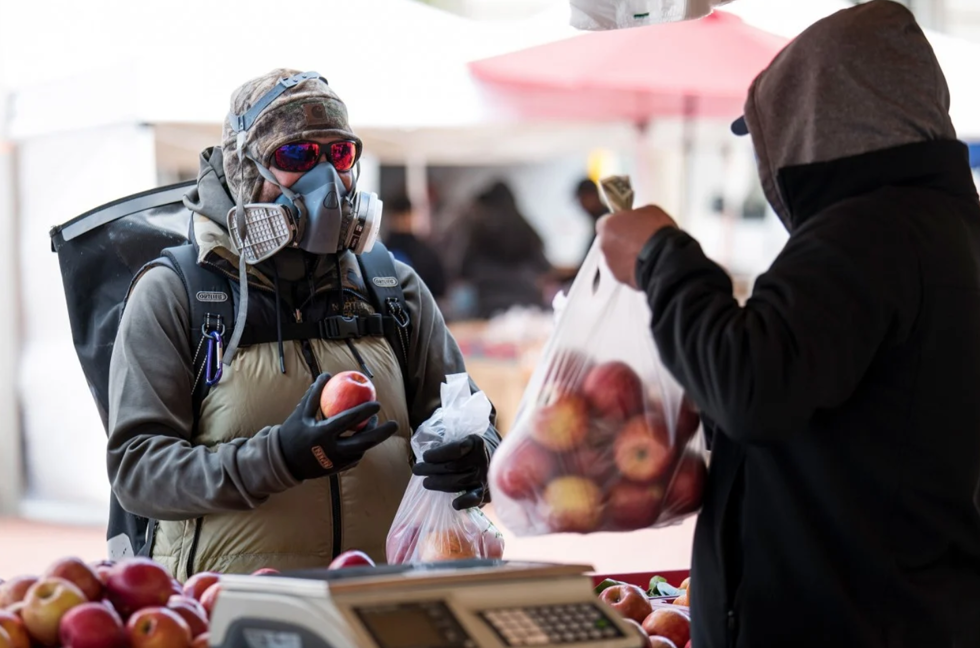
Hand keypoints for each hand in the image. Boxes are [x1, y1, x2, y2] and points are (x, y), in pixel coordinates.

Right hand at [278, 373, 398, 480]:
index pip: (348, 421)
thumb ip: (314, 394)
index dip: (364, 411)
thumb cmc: (293, 433)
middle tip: (394, 423)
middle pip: (363, 442)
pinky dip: (361, 447)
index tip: (377, 403)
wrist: (284, 462)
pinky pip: (355, 458)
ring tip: (375, 424)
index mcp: (321, 435)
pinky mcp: (337, 470)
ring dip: (372, 439)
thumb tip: (327, 374)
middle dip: (382, 433)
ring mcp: (336, 463)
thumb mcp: (301, 412)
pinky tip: (364, 436)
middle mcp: (331, 451)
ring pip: (361, 451)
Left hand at [412, 434, 490, 509]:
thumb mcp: (457, 438)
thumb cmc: (462, 450)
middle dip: (432, 469)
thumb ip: (444, 442)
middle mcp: (481, 459)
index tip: (425, 456)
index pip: (456, 449)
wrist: (484, 461)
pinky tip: (455, 504)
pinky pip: (475, 497)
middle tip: (417, 470)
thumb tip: (425, 456)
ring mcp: (482, 475)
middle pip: (454, 466)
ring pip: (459, 482)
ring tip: (425, 482)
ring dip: (439, 484)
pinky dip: (466, 501)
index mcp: (475, 442)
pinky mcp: (481, 490)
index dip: (438, 454)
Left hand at [596, 205, 677, 288]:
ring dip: (626, 254)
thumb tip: (640, 218)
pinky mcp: (619, 277)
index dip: (619, 222)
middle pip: (609, 240)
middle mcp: (605, 245)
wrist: (664, 259)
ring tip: (644, 252)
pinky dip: (631, 267)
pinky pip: (623, 270)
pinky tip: (645, 263)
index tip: (628, 223)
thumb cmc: (656, 234)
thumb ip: (637, 214)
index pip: (606, 222)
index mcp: (608, 225)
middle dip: (621, 240)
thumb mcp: (650, 211)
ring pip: (615, 257)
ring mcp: (611, 263)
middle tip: (638, 238)